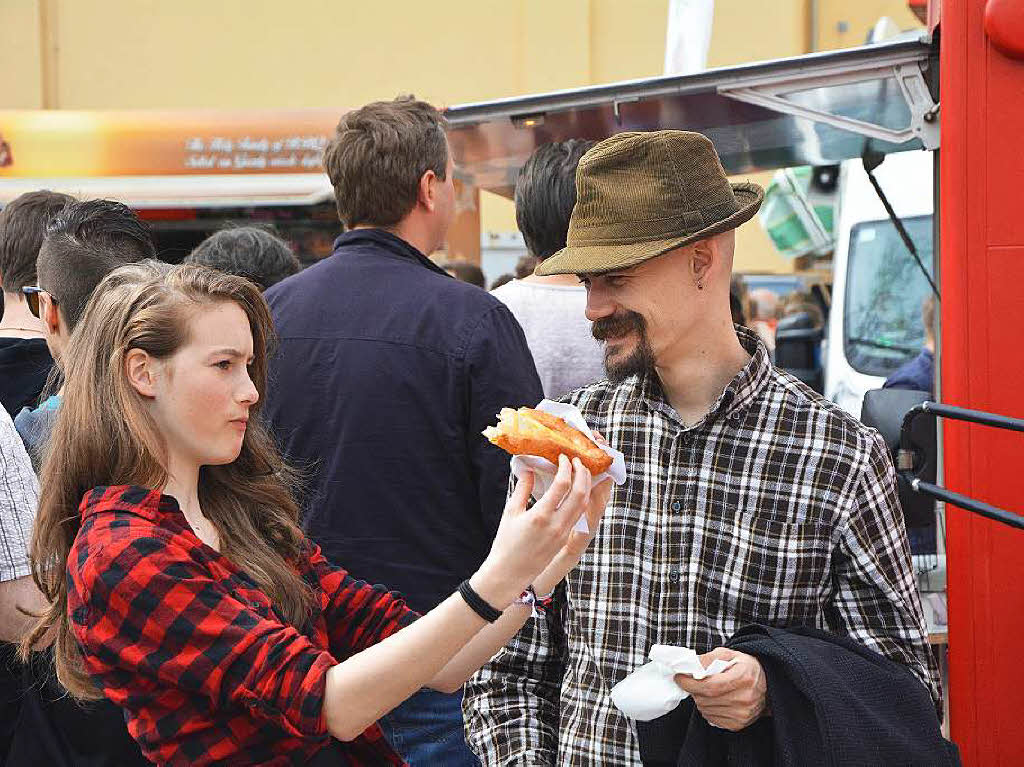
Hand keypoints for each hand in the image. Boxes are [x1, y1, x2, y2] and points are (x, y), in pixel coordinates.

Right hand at [472, 455, 591, 608]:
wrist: (510, 573)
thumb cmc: (506, 542)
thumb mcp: (511, 512)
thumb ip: (522, 488)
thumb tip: (529, 468)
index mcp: (541, 516)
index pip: (562, 484)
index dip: (565, 467)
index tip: (562, 457)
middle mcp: (556, 525)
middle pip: (581, 493)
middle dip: (582, 473)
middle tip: (577, 460)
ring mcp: (563, 534)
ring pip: (584, 505)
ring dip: (586, 486)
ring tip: (580, 472)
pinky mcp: (564, 539)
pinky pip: (579, 515)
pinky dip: (582, 500)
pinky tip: (577, 491)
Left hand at [674, 649, 766, 730]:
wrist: (766, 684)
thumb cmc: (745, 667)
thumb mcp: (728, 654)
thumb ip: (708, 658)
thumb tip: (689, 666)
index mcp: (743, 678)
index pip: (710, 686)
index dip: (690, 683)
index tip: (679, 677)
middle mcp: (744, 698)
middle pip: (706, 699)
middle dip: (694, 689)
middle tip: (694, 681)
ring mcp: (742, 714)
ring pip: (706, 710)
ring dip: (700, 699)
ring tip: (707, 690)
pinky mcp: (739, 724)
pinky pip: (712, 719)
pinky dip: (707, 709)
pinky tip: (714, 700)